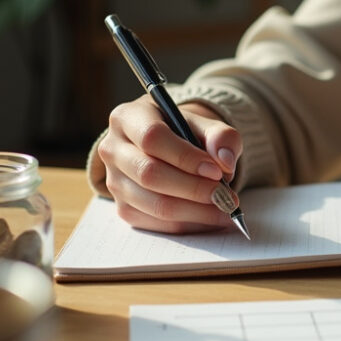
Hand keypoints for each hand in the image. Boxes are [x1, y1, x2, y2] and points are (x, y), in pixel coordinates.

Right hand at [97, 95, 243, 232]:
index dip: (185, 157)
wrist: (169, 148)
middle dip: (194, 189)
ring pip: (154, 204)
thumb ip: (221, 137)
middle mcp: (113, 149)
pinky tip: (211, 217)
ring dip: (196, 211)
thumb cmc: (186, 133)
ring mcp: (114, 181)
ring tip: (225, 208)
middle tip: (226, 196)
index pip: (152, 138)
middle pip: (149, 174)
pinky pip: (156, 223)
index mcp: (128, 117)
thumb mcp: (206, 125)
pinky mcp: (123, 208)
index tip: (217, 171)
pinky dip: (188, 223)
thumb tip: (225, 162)